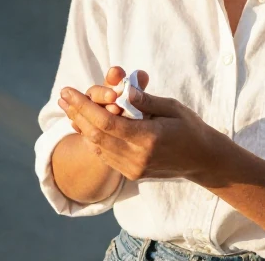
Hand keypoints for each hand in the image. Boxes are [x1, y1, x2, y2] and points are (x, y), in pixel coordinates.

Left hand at [57, 72, 223, 182]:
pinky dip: (92, 139)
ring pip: (97, 147)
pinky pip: (105, 156)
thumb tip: (124, 89)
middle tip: (62, 96)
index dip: (83, 106)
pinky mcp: (132, 174)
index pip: (106, 121)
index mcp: (148, 138)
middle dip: (76, 113)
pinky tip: (84, 125)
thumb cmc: (189, 127)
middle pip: (96, 135)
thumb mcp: (173, 107)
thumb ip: (147, 100)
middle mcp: (137, 156)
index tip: (68, 91)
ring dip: (80, 126)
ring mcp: (133, 168)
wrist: (202, 160)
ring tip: (68, 108)